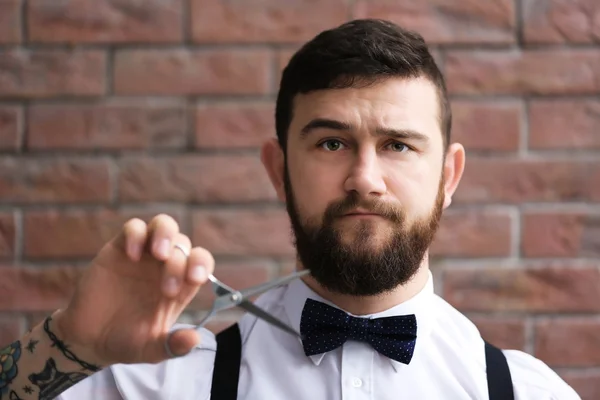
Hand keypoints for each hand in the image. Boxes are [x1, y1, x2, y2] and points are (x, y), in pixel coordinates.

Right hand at [53, 214, 214, 365]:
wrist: (89, 339)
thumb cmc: (126, 342)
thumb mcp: (152, 350)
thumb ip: (173, 346)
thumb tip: (195, 339)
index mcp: (179, 284)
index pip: (201, 261)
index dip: (201, 264)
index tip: (195, 279)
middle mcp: (164, 266)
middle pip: (184, 244)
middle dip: (180, 263)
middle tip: (167, 289)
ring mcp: (143, 255)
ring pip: (164, 225)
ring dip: (166, 233)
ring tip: (158, 253)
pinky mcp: (119, 249)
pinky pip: (134, 227)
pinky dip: (136, 234)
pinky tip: (132, 255)